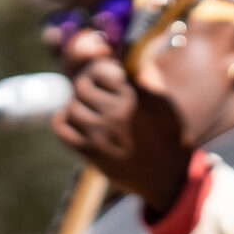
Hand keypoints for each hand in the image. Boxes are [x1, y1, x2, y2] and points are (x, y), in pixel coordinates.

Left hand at [53, 54, 192, 207]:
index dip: (98, 68)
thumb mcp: (164, 102)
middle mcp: (116, 114)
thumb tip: (126, 56)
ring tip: (86, 108)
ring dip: (76, 105)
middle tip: (91, 90)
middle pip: (81, 86)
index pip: (100, 68)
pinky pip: (63, 130)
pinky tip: (69, 118)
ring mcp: (102, 135)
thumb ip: (143, 78)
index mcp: (134, 97)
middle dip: (85, 84)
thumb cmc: (170, 135)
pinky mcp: (92, 153)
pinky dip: (62, 121)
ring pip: (72, 107)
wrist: (171, 177)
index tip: (103, 74)